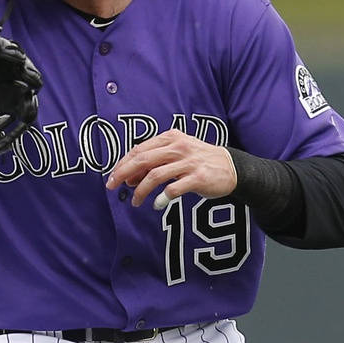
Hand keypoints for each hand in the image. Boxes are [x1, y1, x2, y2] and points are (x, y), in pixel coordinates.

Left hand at [105, 130, 236, 208]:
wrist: (231, 167)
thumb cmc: (199, 161)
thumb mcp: (177, 153)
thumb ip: (155, 162)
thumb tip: (128, 177)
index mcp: (171, 138)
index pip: (139, 149)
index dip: (123, 163)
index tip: (112, 177)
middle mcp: (178, 147)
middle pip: (143, 160)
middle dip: (123, 173)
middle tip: (112, 187)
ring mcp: (189, 162)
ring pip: (155, 175)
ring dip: (140, 190)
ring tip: (136, 201)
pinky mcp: (198, 178)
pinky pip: (173, 189)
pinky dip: (161, 198)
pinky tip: (157, 204)